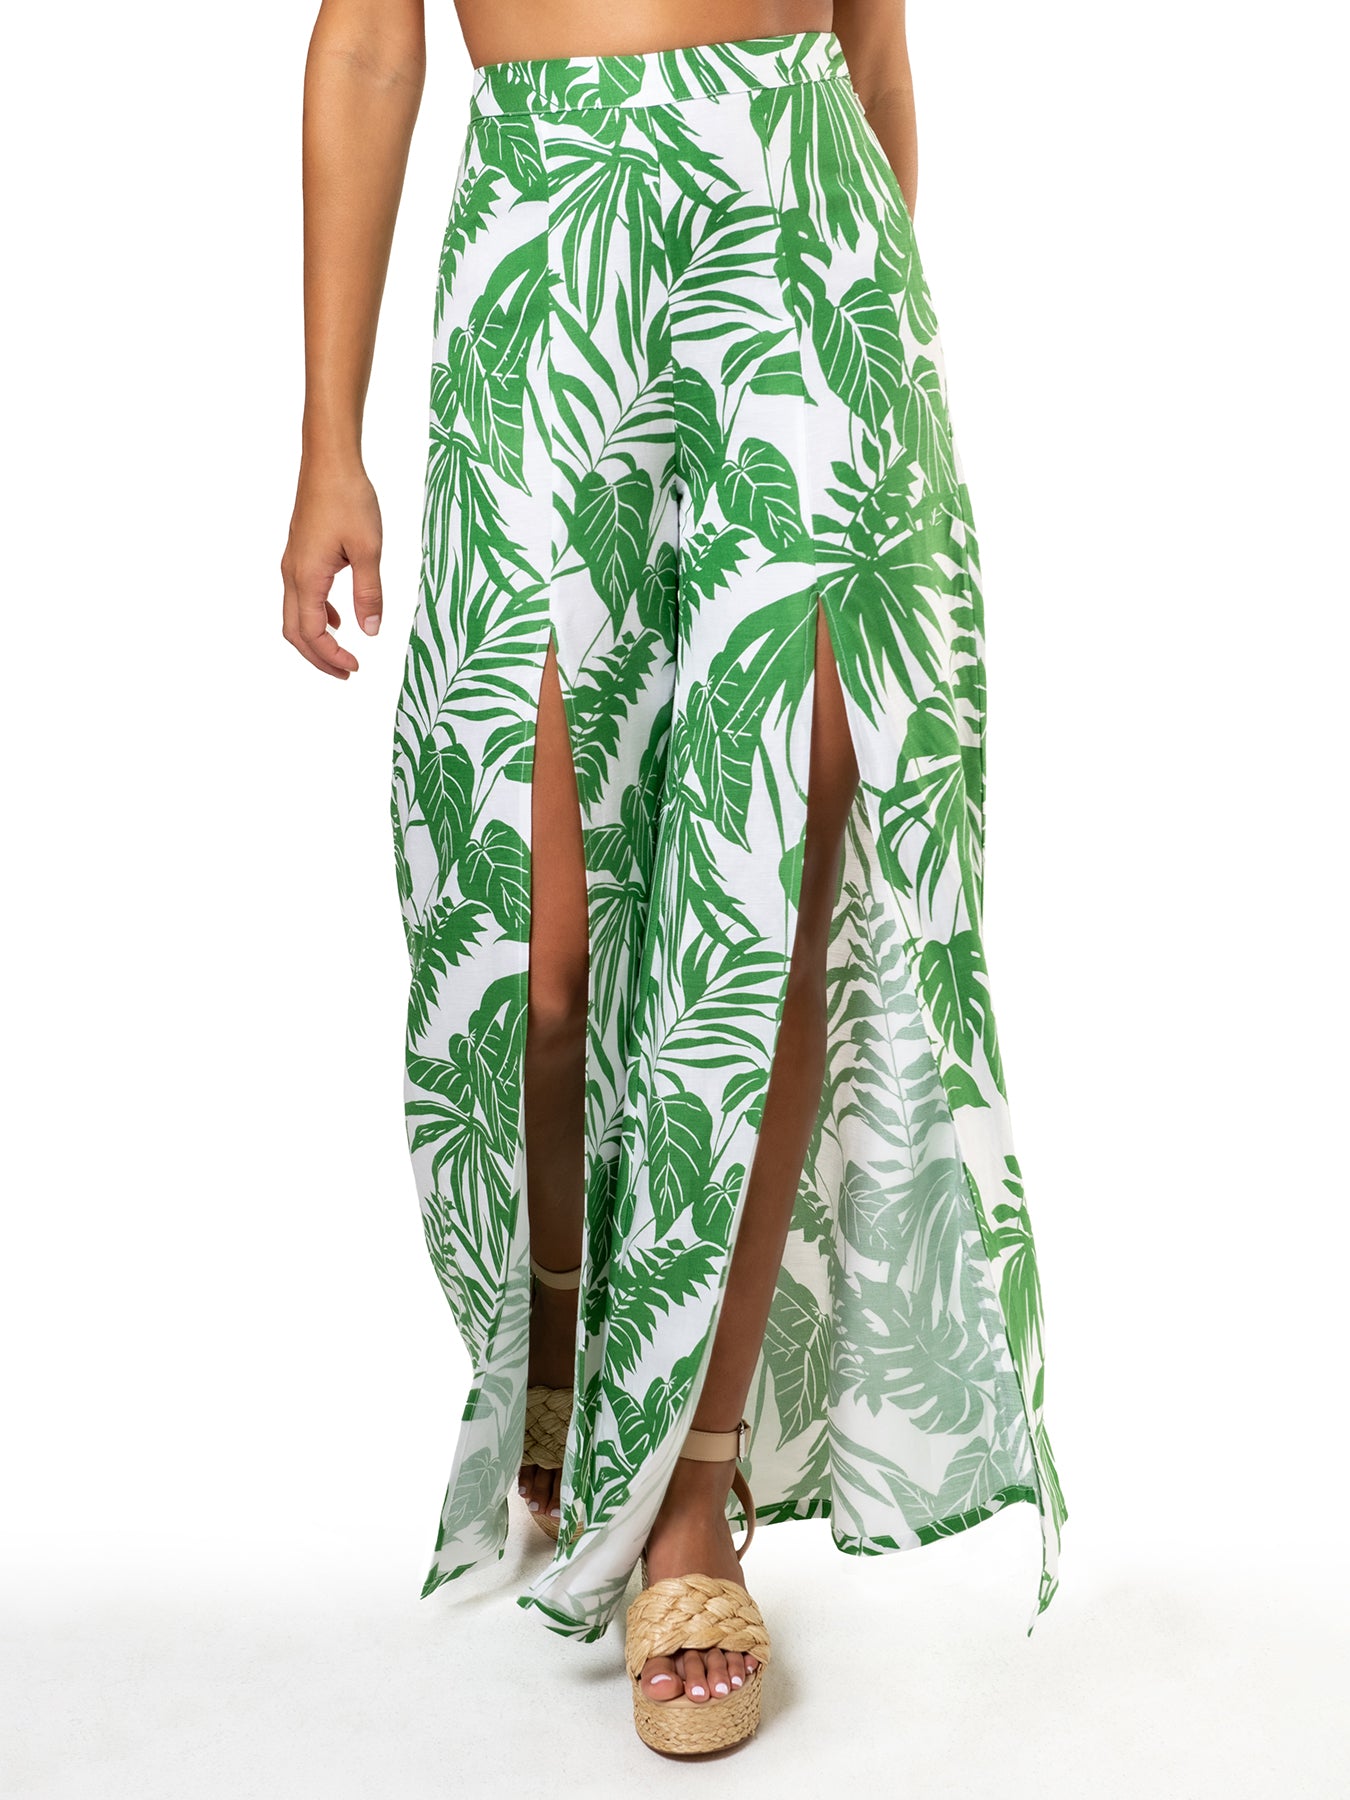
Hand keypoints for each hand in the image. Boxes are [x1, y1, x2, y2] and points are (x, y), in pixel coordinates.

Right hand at [281, 461, 383, 677]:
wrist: (329, 461)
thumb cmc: (349, 499)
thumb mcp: (368, 550)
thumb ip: (369, 593)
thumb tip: (370, 632)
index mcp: (307, 577)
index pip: (311, 633)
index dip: (332, 657)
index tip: (356, 668)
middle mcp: (292, 573)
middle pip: (294, 632)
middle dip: (318, 658)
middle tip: (347, 673)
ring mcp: (293, 563)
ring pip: (294, 615)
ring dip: (315, 638)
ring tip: (342, 653)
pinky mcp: (300, 553)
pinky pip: (300, 596)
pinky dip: (316, 615)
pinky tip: (338, 618)